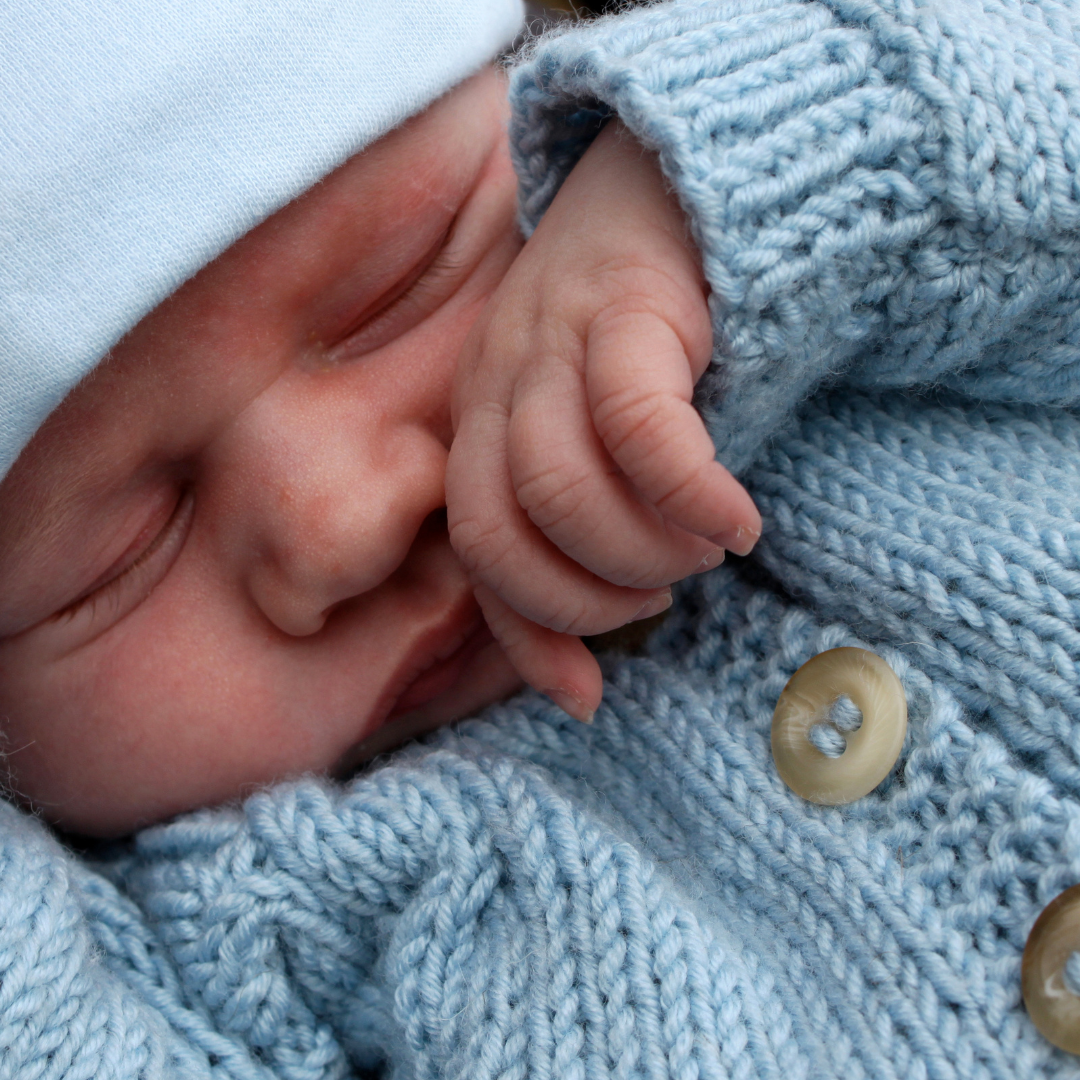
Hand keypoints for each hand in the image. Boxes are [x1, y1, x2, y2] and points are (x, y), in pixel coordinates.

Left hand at [446, 120, 760, 721]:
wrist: (683, 187)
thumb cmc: (648, 347)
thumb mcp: (598, 449)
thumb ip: (580, 549)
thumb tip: (579, 693)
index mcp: (482, 422)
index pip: (476, 554)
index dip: (527, 637)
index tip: (587, 696)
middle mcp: (496, 383)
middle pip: (503, 532)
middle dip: (586, 599)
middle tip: (659, 595)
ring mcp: (549, 340)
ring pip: (559, 488)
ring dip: (639, 553)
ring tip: (701, 551)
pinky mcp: (621, 308)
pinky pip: (637, 427)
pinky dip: (688, 495)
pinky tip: (737, 521)